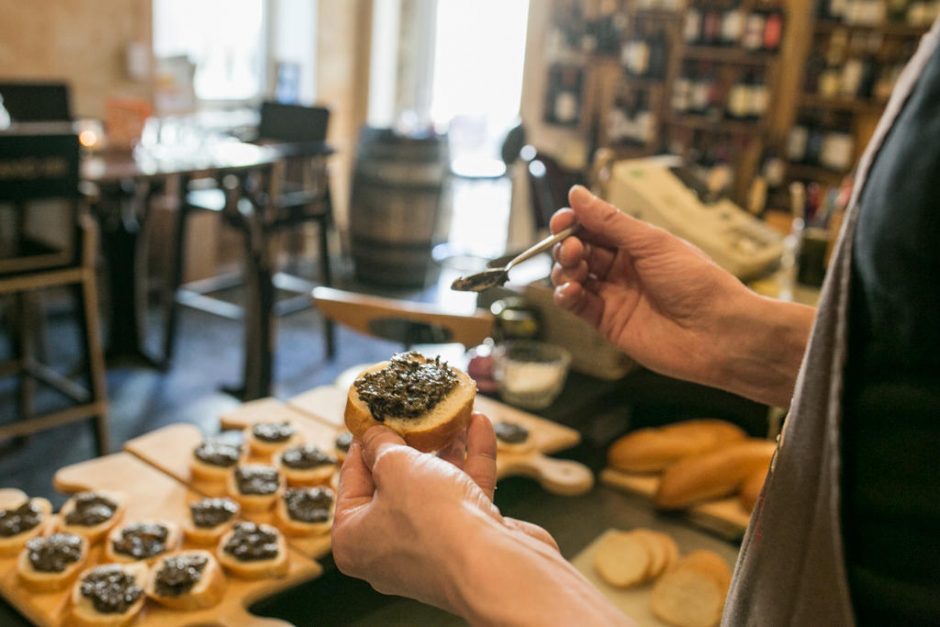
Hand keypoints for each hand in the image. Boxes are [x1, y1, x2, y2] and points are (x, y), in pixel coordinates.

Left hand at [332, 413, 557, 612]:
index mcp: (354, 538)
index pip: (352, 480)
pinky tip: (479, 426)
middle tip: (415, 411)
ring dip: (447, 448)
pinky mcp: (466, 541)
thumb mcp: (396, 466)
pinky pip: (464, 494)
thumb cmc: (433, 522)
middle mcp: (388, 547)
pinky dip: (471, 461)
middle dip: (412, 442)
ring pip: (434, 486)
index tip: (375, 415)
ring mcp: (430, 545)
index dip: (364, 443)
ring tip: (453, 413)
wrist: (494, 567)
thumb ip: (382, 444)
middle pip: (394, 483)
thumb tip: (373, 432)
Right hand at [552, 185, 813, 406]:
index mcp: (636, 245)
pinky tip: (570, 291)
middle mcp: (622, 268)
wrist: (717, 332)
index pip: (593, 227)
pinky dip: (566, 296)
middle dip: (568, 246)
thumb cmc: (696, 282)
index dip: (574, 222)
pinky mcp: (608, 323)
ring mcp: (614, 296)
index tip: (562, 221)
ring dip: (565, 270)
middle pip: (579, 251)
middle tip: (573, 249)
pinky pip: (577, 306)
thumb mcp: (652, 243)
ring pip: (573, 277)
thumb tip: (576, 194)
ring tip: (575, 271)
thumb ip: (610, 221)